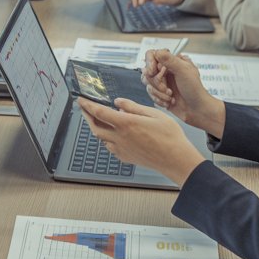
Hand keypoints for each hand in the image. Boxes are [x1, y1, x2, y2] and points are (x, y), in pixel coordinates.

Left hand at [77, 98, 205, 185]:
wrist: (176, 159)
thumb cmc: (170, 136)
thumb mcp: (154, 114)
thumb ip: (133, 107)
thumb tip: (118, 102)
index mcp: (127, 124)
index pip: (100, 113)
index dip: (88, 105)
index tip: (81, 99)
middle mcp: (121, 137)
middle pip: (95, 127)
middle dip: (87, 116)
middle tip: (84, 108)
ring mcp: (122, 149)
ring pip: (102, 138)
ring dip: (97, 128)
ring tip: (98, 119)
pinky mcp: (126, 157)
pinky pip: (110, 147)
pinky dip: (107, 139)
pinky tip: (113, 134)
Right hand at [142, 50, 225, 137]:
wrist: (197, 110)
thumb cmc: (195, 90)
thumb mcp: (184, 71)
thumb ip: (170, 60)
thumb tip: (158, 52)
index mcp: (172, 61)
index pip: (152, 55)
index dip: (150, 63)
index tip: (153, 72)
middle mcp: (165, 70)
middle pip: (147, 71)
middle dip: (157, 83)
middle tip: (168, 90)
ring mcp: (162, 82)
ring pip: (148, 83)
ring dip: (159, 93)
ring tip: (171, 96)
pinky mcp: (159, 93)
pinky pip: (150, 94)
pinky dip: (159, 99)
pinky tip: (170, 102)